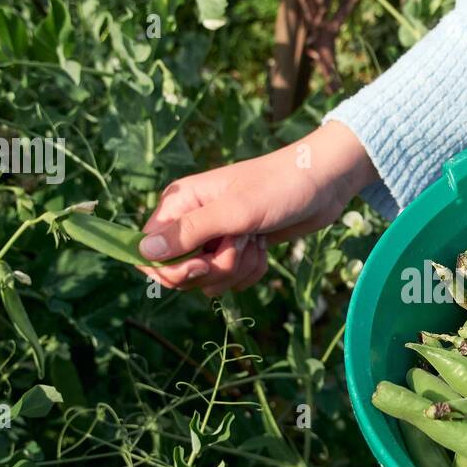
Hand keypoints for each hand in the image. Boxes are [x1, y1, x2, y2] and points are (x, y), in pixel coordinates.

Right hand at [137, 121, 377, 295]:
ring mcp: (214, 239)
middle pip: (179, 273)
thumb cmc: (279, 187)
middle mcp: (191, 222)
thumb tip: (143, 251)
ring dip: (237, 268)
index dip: (172, 269)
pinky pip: (231, 280)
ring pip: (208, 281)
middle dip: (214, 268)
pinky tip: (264, 247)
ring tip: (255, 240)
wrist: (323, 184)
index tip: (202, 265)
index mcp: (179, 204)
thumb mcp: (234, 210)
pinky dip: (251, 270)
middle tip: (238, 244)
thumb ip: (189, 232)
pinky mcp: (236, 251)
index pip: (149, 252)